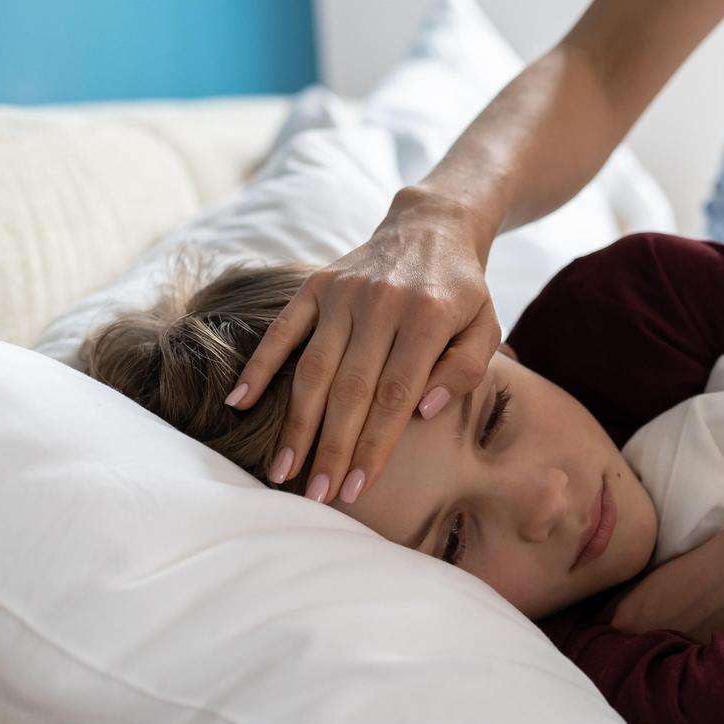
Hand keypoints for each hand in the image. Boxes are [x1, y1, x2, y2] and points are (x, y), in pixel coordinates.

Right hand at [223, 189, 501, 504]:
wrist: (431, 228)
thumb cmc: (462, 293)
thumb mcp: (485, 327)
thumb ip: (465, 370)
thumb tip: (425, 412)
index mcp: (428, 319)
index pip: (395, 396)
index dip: (374, 445)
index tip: (357, 488)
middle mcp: (381, 304)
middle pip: (350, 389)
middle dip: (331, 448)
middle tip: (316, 495)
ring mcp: (344, 294)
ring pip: (313, 368)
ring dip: (296, 422)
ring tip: (282, 470)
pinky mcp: (317, 286)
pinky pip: (282, 330)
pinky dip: (258, 365)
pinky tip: (238, 404)